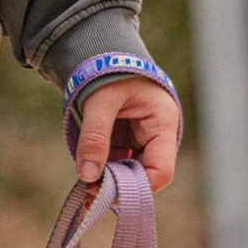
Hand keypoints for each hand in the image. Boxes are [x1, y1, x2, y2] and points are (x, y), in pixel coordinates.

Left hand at [73, 72, 181, 194]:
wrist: (103, 53)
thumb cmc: (109, 70)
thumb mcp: (100, 101)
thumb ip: (94, 137)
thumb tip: (87, 176)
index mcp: (162, 123)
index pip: (161, 170)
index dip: (139, 187)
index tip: (110, 194)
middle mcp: (156, 135)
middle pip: (144, 175)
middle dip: (119, 186)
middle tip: (90, 194)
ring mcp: (140, 139)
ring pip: (128, 171)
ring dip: (108, 181)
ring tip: (85, 189)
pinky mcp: (125, 141)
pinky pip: (116, 163)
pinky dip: (102, 171)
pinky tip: (86, 179)